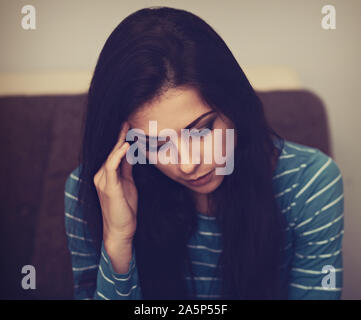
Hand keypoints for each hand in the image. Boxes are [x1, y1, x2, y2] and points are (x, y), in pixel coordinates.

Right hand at [93, 121, 137, 243]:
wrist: (121, 230)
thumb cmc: (125, 208)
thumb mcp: (128, 184)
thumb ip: (127, 169)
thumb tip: (131, 153)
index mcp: (106, 175)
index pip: (114, 153)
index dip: (120, 139)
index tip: (129, 126)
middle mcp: (101, 175)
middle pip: (111, 152)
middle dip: (119, 136)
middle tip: (128, 121)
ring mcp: (103, 181)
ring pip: (111, 156)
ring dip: (119, 142)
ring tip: (127, 128)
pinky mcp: (108, 187)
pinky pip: (112, 167)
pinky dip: (118, 155)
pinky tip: (125, 146)